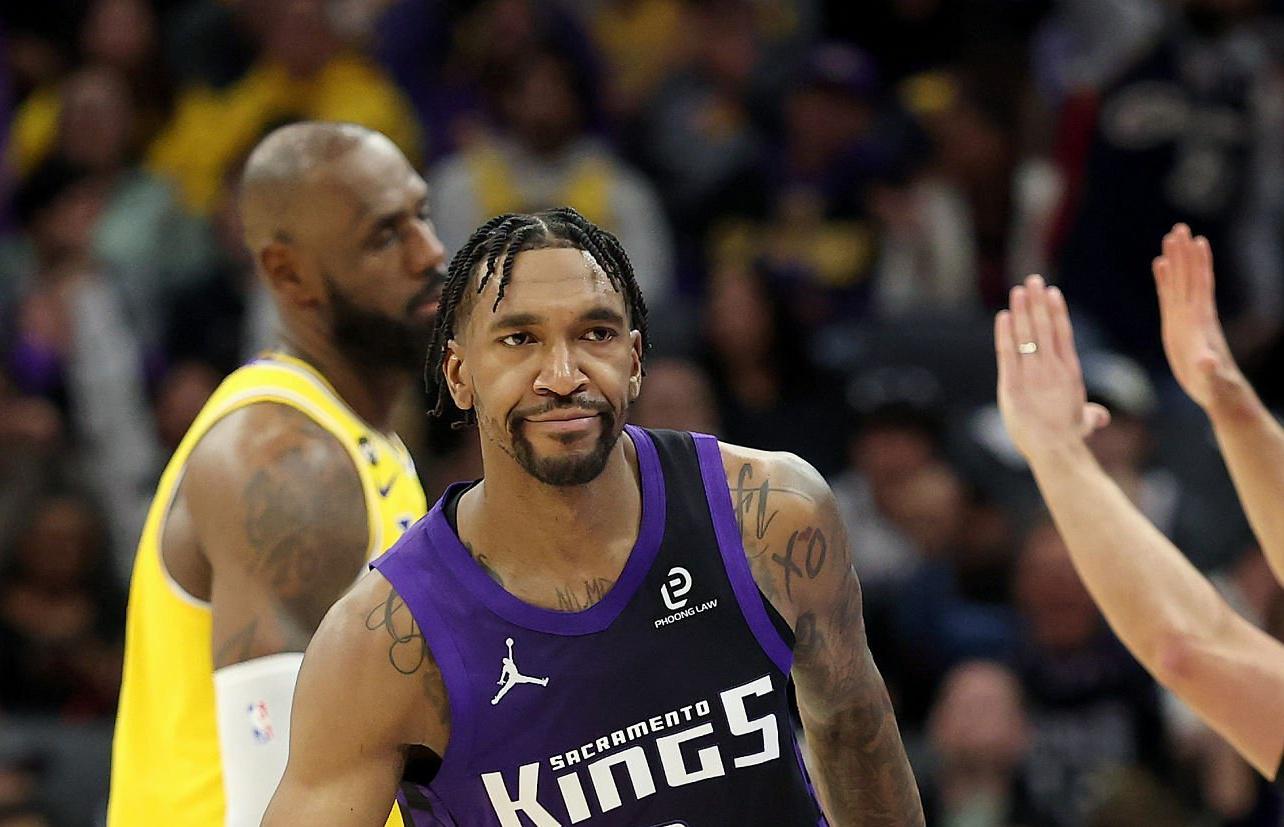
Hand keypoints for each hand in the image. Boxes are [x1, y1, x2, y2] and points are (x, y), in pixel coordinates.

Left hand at [995, 275, 1109, 461]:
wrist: (1055, 450)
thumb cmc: (1069, 439)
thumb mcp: (1083, 423)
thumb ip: (1091, 415)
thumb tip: (1100, 417)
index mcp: (1070, 372)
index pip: (1063, 334)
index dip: (1057, 311)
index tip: (1052, 293)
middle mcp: (1052, 368)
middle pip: (1044, 327)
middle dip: (1038, 302)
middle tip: (1032, 279)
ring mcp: (1032, 374)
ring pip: (1027, 334)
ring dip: (1022, 310)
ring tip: (1018, 290)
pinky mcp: (1012, 384)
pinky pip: (1007, 353)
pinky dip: (1005, 333)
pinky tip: (1003, 316)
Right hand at [1154, 224, 1246, 412]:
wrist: (1216, 390)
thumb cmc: (1213, 385)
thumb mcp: (1210, 378)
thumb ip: (1208, 369)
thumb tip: (1207, 361)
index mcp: (1199, 321)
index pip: (1197, 285)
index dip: (1195, 263)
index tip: (1192, 240)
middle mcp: (1193, 314)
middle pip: (1188, 277)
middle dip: (1184, 253)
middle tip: (1179, 228)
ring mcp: (1185, 317)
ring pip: (1180, 282)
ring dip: (1176, 260)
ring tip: (1170, 238)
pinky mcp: (1177, 324)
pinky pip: (1169, 296)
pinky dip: (1165, 279)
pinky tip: (1160, 265)